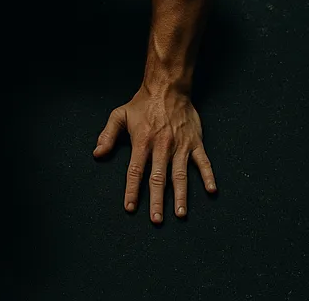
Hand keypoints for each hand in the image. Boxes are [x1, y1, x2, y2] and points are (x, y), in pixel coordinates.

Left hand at [93, 83, 216, 222]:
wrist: (167, 87)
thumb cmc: (142, 103)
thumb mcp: (119, 115)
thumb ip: (108, 135)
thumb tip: (97, 154)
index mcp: (143, 141)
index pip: (136, 171)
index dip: (132, 190)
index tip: (130, 208)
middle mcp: (161, 146)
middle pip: (158, 178)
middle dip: (157, 201)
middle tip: (156, 220)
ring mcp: (180, 145)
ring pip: (180, 175)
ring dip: (181, 196)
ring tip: (180, 214)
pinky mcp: (195, 142)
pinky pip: (202, 162)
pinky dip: (207, 175)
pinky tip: (211, 190)